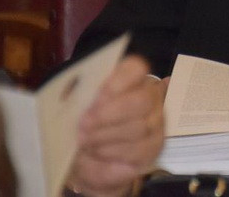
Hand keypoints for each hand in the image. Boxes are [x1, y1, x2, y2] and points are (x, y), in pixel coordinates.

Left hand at [69, 56, 167, 196]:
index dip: (116, 83)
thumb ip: (77, 97)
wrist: (82, 160)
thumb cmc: (80, 126)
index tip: (95, 99)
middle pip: (142, 100)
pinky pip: (138, 150)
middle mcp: (149, 97)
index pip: (136, 69)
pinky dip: (112, 152)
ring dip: (105, 136)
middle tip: (84, 125)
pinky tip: (96, 152)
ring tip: (84, 142)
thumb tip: (79, 98)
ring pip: (139, 127)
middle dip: (109, 114)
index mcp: (129, 78)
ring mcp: (156, 122)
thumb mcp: (72, 107)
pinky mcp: (154, 147)